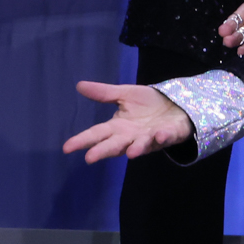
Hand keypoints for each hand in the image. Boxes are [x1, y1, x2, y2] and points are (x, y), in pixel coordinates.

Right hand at [63, 81, 193, 162]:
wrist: (177, 104)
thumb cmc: (148, 104)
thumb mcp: (125, 94)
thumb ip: (104, 93)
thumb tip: (79, 85)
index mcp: (118, 127)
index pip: (96, 134)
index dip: (82, 140)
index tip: (66, 148)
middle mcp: (132, 136)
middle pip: (115, 145)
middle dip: (103, 151)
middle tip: (90, 158)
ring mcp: (151, 138)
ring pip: (141, 146)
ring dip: (137, 148)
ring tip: (131, 153)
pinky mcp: (170, 135)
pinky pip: (166, 137)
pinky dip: (164, 137)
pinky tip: (160, 135)